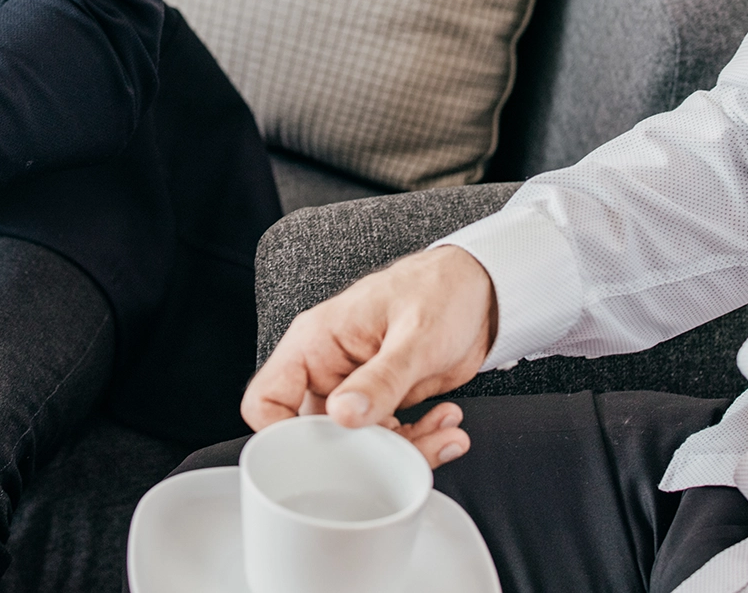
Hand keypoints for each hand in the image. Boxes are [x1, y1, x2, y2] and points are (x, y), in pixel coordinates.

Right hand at [242, 246, 498, 467]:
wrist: (480, 289)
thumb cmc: (439, 290)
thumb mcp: (415, 335)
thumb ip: (381, 378)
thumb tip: (343, 416)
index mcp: (315, 343)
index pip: (267, 399)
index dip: (280, 437)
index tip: (322, 458)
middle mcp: (328, 369)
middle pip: (314, 436)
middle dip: (357, 456)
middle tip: (399, 454)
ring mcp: (355, 388)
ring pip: (356, 444)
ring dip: (399, 451)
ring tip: (443, 436)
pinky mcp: (384, 402)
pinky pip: (388, 438)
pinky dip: (419, 442)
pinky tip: (448, 426)